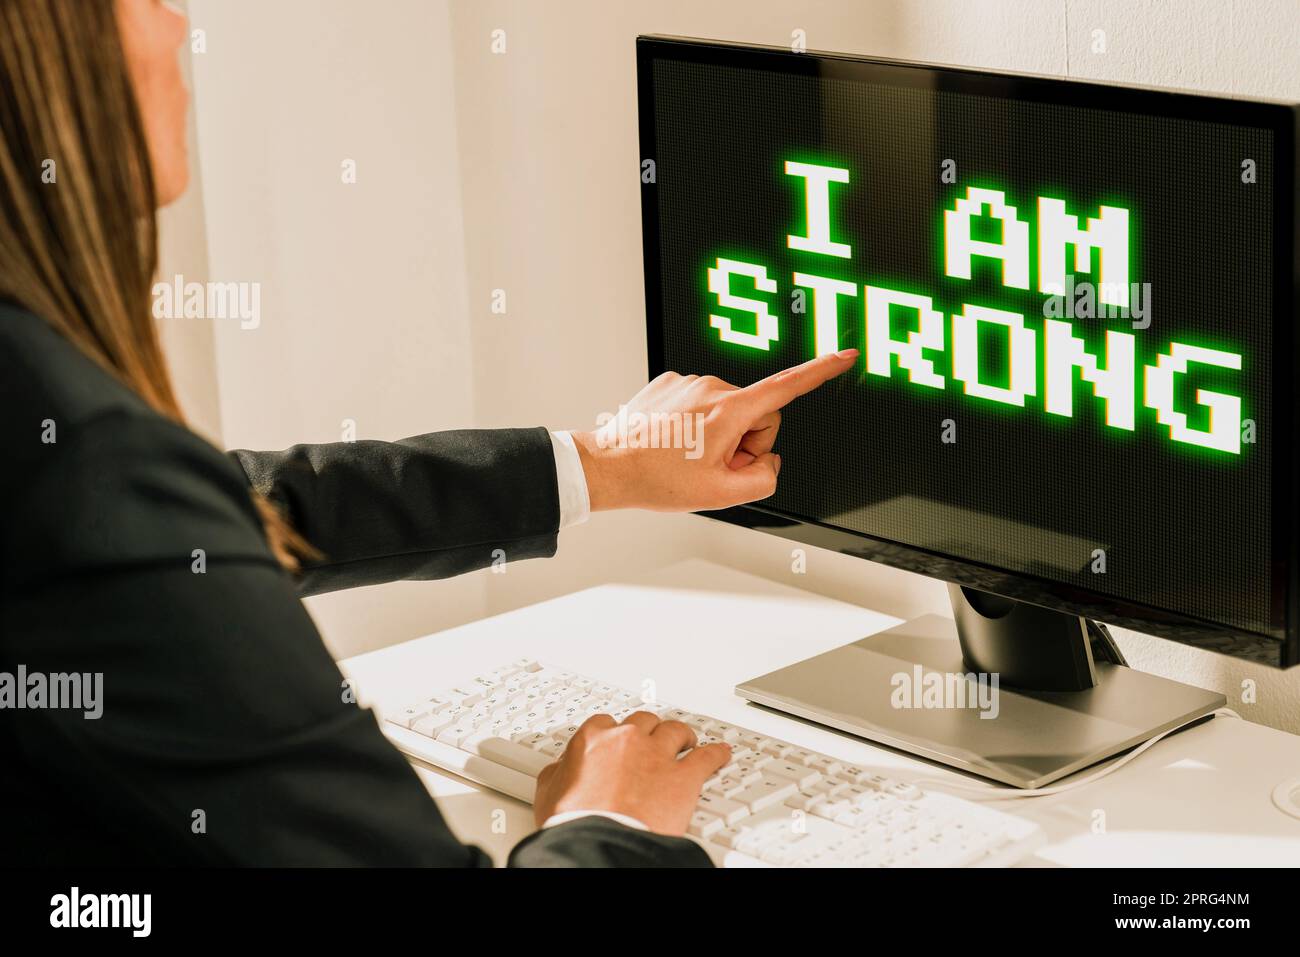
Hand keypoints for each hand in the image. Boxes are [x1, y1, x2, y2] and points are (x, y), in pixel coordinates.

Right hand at [533, 711, 731, 834]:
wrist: (600, 843)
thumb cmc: (574, 822)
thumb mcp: (549, 793)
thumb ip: (558, 772)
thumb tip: (559, 769)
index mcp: (594, 739)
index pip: (605, 723)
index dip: (613, 733)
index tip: (616, 740)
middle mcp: (628, 739)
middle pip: (644, 721)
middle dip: (648, 730)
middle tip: (651, 738)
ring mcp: (658, 756)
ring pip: (675, 731)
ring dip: (682, 735)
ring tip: (687, 740)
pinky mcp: (684, 778)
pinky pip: (707, 758)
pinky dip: (716, 755)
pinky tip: (722, 754)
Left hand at [572, 349, 857, 511]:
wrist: (609, 467)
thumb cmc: (657, 479)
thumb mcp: (723, 494)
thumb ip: (765, 478)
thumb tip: (768, 461)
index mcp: (730, 410)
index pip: (788, 386)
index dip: (821, 372)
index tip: (845, 356)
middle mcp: (711, 387)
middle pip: (757, 413)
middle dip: (746, 441)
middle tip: (716, 466)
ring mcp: (689, 381)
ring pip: (729, 409)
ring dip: (720, 434)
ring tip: (689, 457)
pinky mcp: (670, 383)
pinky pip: (701, 403)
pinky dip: (696, 424)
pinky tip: (675, 443)